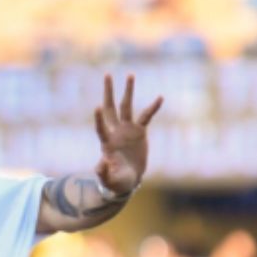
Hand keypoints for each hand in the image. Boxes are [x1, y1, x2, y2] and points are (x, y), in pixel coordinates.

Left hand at [93, 74, 162, 194]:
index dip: (98, 119)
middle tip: (107, 75)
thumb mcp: (110, 180)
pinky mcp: (139, 131)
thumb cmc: (116, 181)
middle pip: (110, 109)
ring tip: (130, 74)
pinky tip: (160, 97)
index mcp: (107, 143)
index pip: (101, 128)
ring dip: (128, 91)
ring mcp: (127, 130)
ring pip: (127, 107)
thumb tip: (100, 164)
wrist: (128, 179)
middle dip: (108, 93)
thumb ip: (103, 173)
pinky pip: (147, 116)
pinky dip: (153, 107)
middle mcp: (115, 132)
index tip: (96, 107)